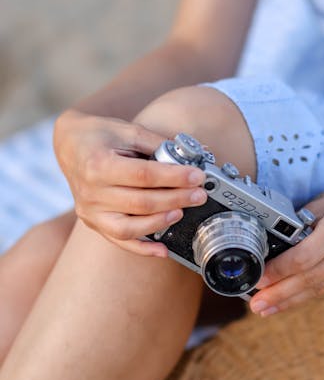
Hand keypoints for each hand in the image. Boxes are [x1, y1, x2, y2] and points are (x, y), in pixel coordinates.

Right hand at [53, 109, 206, 255]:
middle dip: (176, 199)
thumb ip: (158, 144)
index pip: (144, 175)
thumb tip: (192, 156)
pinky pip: (120, 241)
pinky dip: (143, 249)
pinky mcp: (94, 222)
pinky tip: (163, 250)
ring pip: (131, 227)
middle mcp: (92, 192)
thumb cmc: (99, 135)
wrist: (69, 145)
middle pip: (142, 202)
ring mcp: (91, 211)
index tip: (196, 176)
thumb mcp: (128, 130)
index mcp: (99, 164)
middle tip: (199, 194)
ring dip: (162, 222)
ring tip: (182, 211)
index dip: (174, 177)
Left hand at [249, 172, 323, 314]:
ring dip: (291, 300)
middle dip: (279, 295)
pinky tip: (293, 297)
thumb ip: (302, 223)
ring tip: (267, 308)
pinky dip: (312, 291)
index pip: (302, 258)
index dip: (277, 272)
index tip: (257, 280)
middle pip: (309, 280)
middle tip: (256, 306)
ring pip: (320, 289)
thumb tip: (271, 245)